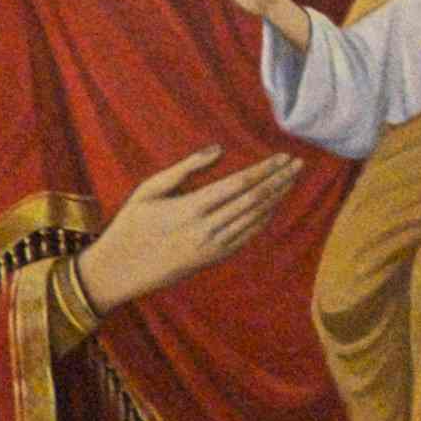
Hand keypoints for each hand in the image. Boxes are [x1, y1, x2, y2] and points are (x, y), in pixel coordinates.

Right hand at [72, 144, 301, 318]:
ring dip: (276, 199)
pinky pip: (247, 237)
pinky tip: (274, 206)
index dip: (265, 170)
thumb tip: (218, 150)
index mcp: (190, 208)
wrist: (120, 270)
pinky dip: (264, 220)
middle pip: (254, 201)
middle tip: (299, 164)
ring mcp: (213, 247)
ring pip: (255, 219)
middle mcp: (207, 229)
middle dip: (279, 181)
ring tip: (292, 180)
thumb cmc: (132, 223)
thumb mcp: (149, 189)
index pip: (239, 185)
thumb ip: (185, 169)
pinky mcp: (214, 259)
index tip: (283, 157)